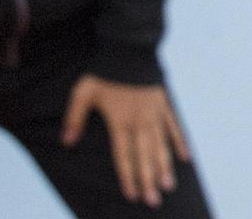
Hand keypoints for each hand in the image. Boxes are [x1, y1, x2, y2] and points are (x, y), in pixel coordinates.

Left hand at [62, 73, 190, 208]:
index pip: (124, 156)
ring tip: (168, 186)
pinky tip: (185, 158)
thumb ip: (74, 118)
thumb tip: (66, 141)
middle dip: (148, 180)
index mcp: (120, 122)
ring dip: (165, 167)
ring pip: (161, 146)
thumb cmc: (103, 72)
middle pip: (144, 156)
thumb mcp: (83, 93)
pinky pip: (174, 128)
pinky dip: (180, 143)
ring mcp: (154, 114)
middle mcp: (140, 122)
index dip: (127, 176)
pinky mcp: (164, 105)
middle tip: (153, 201)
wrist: (128, 49)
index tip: (131, 194)